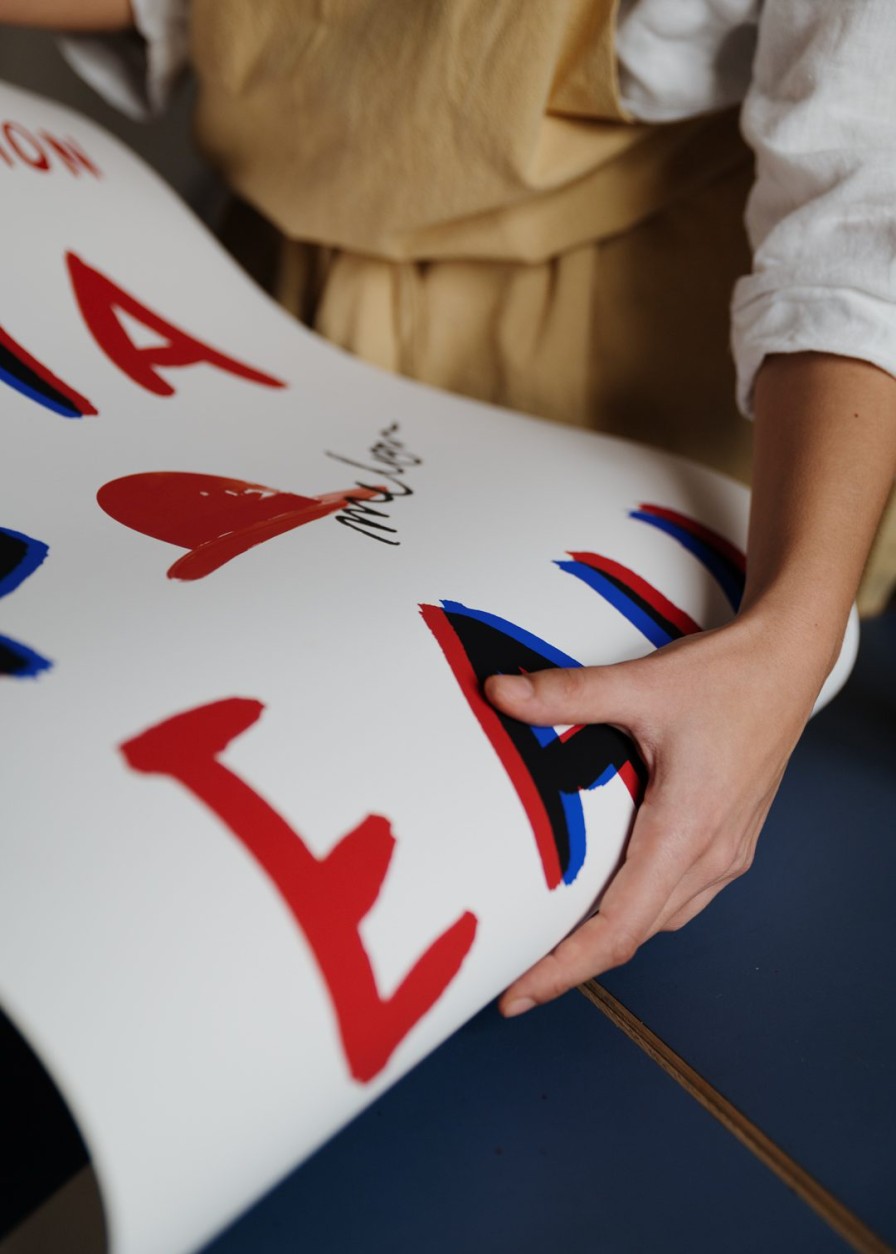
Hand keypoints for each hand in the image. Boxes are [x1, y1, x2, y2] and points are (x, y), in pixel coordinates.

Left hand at [488, 613, 829, 1016]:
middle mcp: (712, 854)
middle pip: (635, 932)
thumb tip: (500, 693)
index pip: (619, 926)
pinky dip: (638, 906)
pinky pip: (680, 895)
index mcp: (687, 829)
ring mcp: (727, 851)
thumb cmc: (727, 677)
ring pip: (659, 917)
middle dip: (574, 961)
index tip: (519, 995)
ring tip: (551, 941)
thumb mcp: (641, 683)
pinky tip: (609, 891)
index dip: (565, 969)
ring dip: (609, 934)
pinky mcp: (731, 840)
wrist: (788, 664)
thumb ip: (567, 694)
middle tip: (514, 972)